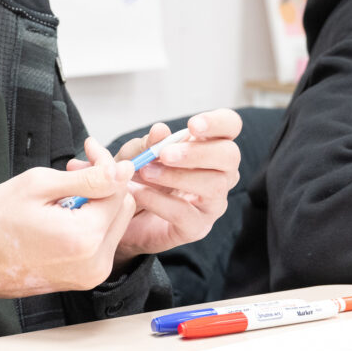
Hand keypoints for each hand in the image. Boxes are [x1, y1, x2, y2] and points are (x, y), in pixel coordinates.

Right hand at [0, 139, 136, 298]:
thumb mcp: (39, 185)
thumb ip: (89, 178)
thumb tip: (123, 170)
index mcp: (85, 238)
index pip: (119, 190)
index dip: (105, 165)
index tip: (87, 149)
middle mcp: (94, 263)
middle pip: (123, 209)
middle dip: (104, 185)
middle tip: (73, 171)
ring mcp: (89, 275)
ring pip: (114, 225)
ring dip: (96, 204)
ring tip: (62, 196)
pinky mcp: (82, 279)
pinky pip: (100, 243)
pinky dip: (88, 224)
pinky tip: (62, 216)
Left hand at [70, 109, 242, 267]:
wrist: (121, 215)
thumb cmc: (136, 177)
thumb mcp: (134, 155)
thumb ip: (148, 143)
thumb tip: (160, 130)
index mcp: (209, 146)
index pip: (230, 126)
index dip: (218, 122)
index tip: (192, 126)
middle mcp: (220, 174)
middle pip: (230, 156)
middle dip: (198, 152)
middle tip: (165, 154)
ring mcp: (212, 203)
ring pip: (214, 185)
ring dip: (177, 176)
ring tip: (146, 172)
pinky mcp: (197, 228)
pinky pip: (186, 214)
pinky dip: (159, 201)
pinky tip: (137, 193)